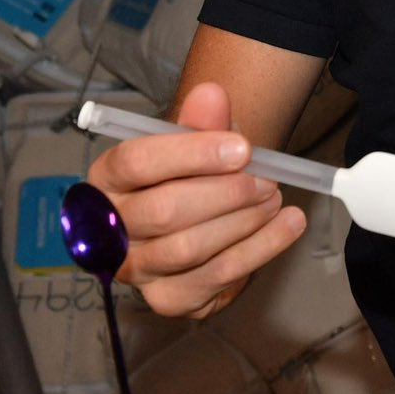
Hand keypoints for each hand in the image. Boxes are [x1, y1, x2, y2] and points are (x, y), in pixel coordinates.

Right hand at [85, 82, 306, 318]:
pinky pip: (216, 276)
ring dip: (244, 220)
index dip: (192, 154)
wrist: (201, 217)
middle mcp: (108, 230)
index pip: (135, 163)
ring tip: (275, 198)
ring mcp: (136, 269)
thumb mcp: (196, 140)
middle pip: (163, 211)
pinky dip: (261, 248)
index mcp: (106, 179)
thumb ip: (201, 119)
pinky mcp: (168, 299)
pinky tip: (288, 225)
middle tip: (267, 179)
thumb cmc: (190, 174)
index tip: (243, 148)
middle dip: (226, 193)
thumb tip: (211, 94)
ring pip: (189, 248)